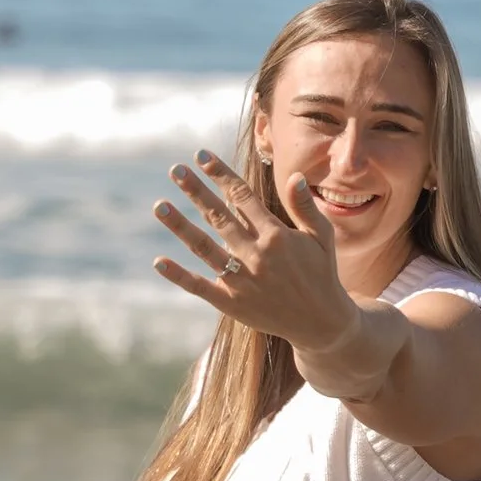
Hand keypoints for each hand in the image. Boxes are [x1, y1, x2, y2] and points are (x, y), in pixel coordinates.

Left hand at [153, 148, 356, 354]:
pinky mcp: (231, 303)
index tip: (201, 156)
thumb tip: (293, 176)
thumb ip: (305, 207)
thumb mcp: (322, 237)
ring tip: (160, 206)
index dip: (221, 174)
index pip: (242, 197)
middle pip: (219, 216)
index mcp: (276, 236)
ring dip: (180, 226)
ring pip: (204, 247)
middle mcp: (256, 255)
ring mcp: (241, 280)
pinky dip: (178, 275)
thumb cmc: (321, 273)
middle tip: (176, 170)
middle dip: (196, 191)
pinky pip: (199, 287)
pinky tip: (158, 261)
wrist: (321, 324)